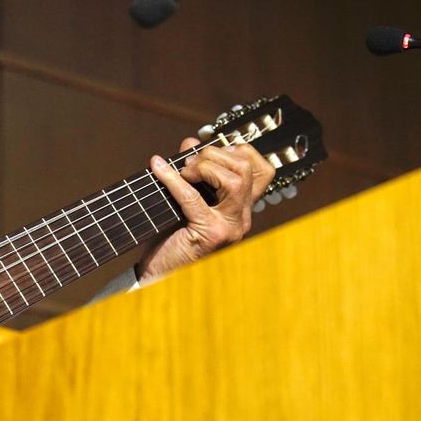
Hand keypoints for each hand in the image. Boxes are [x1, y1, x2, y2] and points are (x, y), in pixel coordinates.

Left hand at [138, 137, 274, 282]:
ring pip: (235, 181)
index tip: (211, 150)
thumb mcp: (184, 200)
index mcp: (240, 209)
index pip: (262, 171)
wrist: (158, 277)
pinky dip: (174, 179)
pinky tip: (159, 169)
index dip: (240, 151)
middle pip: (247, 170)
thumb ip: (192, 172)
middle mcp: (241, 218)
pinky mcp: (209, 235)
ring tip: (182, 173)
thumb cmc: (171, 239)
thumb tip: (191, 142)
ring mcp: (229, 228)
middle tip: (189, 164)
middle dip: (215, 155)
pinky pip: (194, 198)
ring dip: (204, 167)